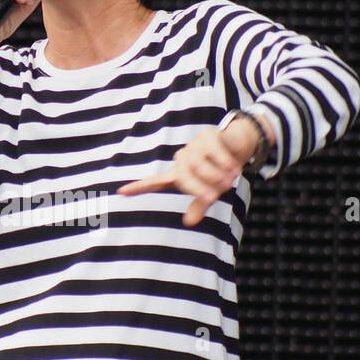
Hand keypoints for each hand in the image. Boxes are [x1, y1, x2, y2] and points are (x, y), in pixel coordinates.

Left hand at [116, 119, 266, 226]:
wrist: (238, 147)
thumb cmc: (219, 171)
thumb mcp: (210, 191)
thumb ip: (199, 205)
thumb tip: (188, 223)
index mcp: (178, 174)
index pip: (155, 182)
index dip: (139, 188)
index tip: (120, 192)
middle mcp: (182, 159)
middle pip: (184, 176)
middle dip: (198, 188)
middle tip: (212, 197)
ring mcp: (194, 146)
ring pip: (199, 165)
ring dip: (215, 176)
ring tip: (230, 181)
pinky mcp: (208, 136)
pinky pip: (215, 152)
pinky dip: (224, 162)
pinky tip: (234, 168)